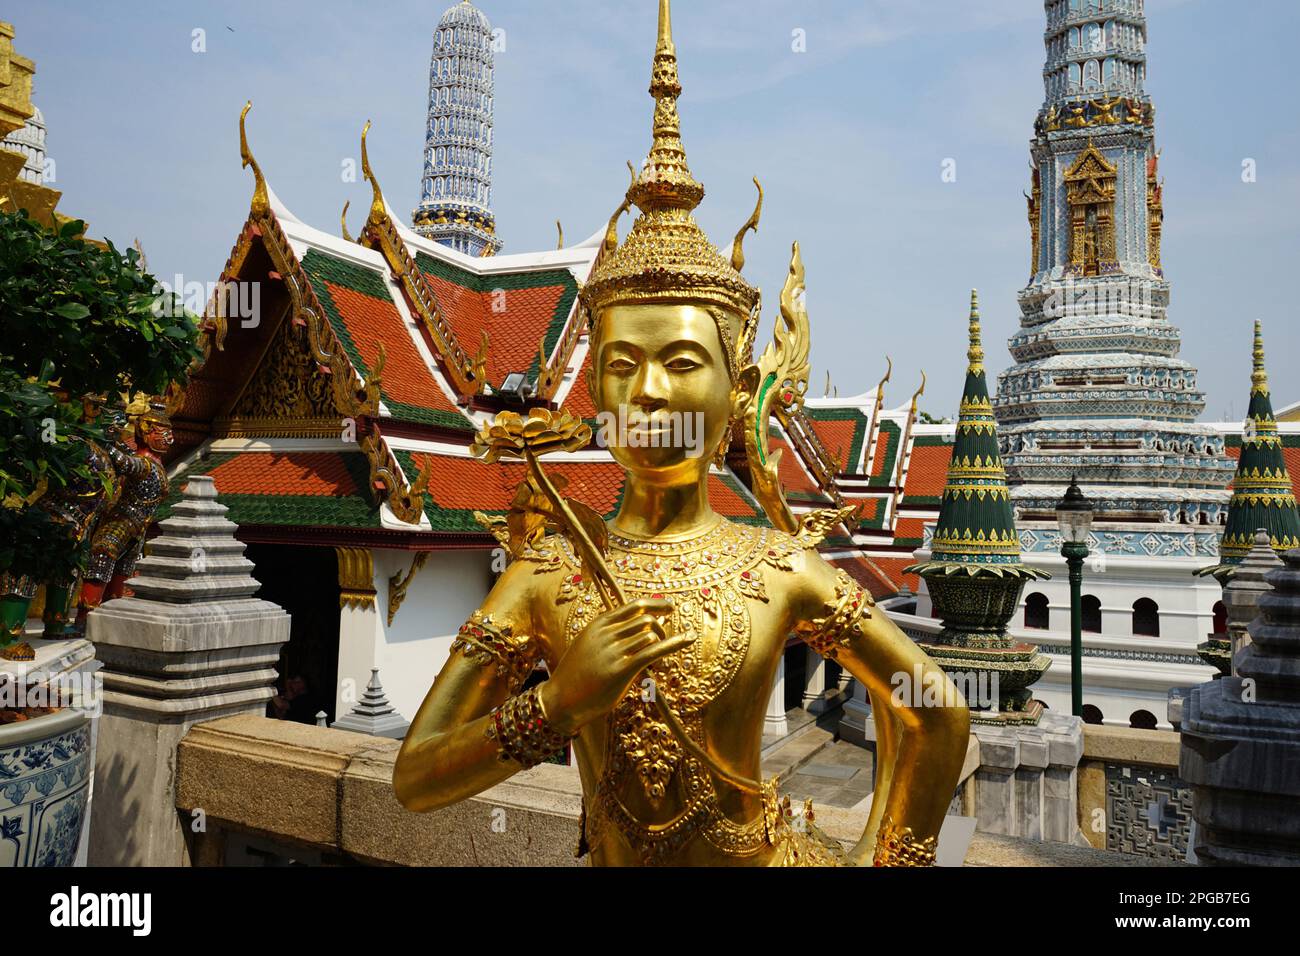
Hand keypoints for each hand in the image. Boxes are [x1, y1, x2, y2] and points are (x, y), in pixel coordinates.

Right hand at [539, 597, 692, 735]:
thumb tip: (642, 622)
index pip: (634, 606)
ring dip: (663, 641)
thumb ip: (610, 633)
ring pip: (650, 634)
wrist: (559, 700)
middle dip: (660, 626)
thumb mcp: (588, 645)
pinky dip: (674, 643)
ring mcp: (613, 651)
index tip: (669, 606)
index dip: (655, 604)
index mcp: (598, 624)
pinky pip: (653, 651)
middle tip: (664, 638)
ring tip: (660, 654)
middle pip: (645, 619)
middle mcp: (606, 634)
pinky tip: (688, 639)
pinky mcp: (621, 670)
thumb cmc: (577, 675)